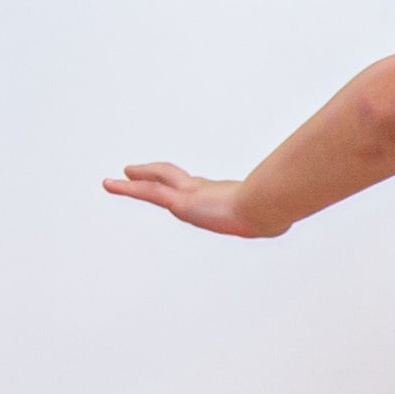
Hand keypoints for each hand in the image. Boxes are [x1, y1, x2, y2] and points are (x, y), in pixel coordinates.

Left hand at [104, 160, 283, 238]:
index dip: (185, 184)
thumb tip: (282, 222)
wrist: (265, 205)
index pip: (197, 187)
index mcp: (221, 195)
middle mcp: (203, 190)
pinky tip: (112, 183)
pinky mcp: (181, 201)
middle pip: (173, 177)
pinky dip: (128, 187)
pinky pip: (148, 191)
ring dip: (136, 180)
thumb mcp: (270, 218)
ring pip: (157, 181)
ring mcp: (191, 194)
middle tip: (137, 171)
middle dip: (156, 174)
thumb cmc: (271, 212)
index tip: (179, 185)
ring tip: (118, 178)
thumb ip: (271, 219)